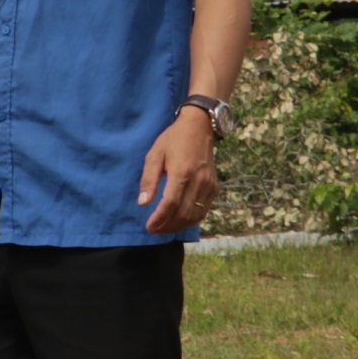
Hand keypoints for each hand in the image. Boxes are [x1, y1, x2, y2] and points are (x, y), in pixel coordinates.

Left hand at [139, 110, 220, 234]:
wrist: (199, 128)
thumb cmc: (173, 140)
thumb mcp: (154, 155)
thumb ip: (149, 180)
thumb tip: (143, 203)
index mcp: (182, 172)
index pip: (171, 204)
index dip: (159, 218)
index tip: (148, 226)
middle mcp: (199, 181)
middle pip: (184, 213)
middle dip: (167, 226)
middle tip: (153, 230)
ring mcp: (209, 185)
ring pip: (195, 215)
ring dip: (179, 226)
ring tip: (164, 228)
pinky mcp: (214, 187)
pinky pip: (204, 210)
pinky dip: (191, 219)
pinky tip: (178, 220)